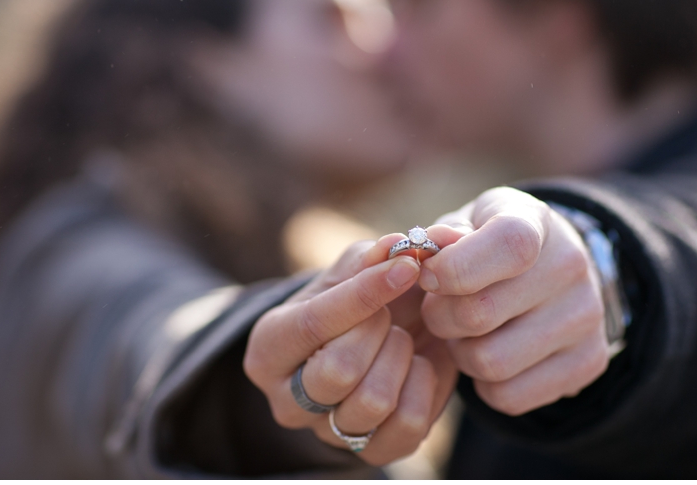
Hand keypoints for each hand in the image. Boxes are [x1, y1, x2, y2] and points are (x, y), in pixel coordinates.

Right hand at [243, 234, 456, 464]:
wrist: (370, 344)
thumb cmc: (352, 301)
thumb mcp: (350, 271)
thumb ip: (369, 256)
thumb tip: (398, 243)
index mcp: (269, 349)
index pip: (313, 323)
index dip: (364, 294)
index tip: (406, 267)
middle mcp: (288, 400)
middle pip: (338, 370)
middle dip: (379, 330)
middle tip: (390, 311)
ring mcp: (328, 432)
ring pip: (373, 401)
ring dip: (402, 356)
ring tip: (400, 337)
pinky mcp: (371, 452)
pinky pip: (409, 426)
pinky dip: (427, 386)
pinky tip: (418, 364)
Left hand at [418, 187, 609, 415]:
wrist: (551, 270)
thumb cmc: (489, 246)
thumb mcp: (466, 224)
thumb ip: (443, 236)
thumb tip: (427, 249)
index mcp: (535, 222)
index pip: (508, 246)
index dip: (455, 267)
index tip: (429, 277)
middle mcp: (571, 266)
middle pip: (480, 314)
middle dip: (441, 317)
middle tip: (441, 309)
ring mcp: (586, 317)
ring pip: (490, 363)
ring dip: (461, 354)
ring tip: (466, 334)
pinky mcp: (589, 363)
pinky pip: (509, 397)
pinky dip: (485, 385)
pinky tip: (492, 354)